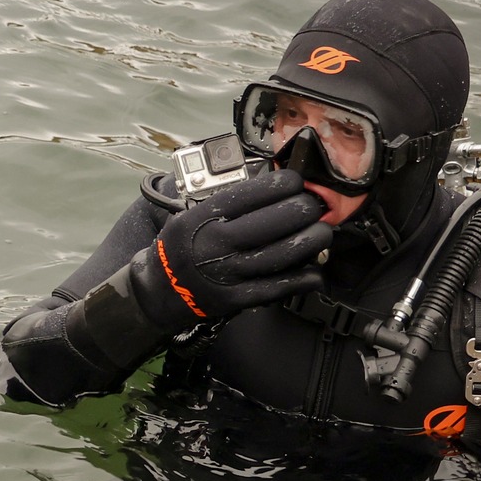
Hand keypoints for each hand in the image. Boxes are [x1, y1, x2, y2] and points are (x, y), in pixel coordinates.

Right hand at [128, 168, 331, 330]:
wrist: (158, 291)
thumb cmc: (180, 248)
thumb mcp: (190, 215)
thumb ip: (225, 202)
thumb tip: (271, 187)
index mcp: (204, 217)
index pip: (255, 193)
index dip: (284, 184)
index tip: (295, 182)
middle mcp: (217, 244)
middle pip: (277, 220)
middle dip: (305, 208)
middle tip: (312, 205)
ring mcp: (228, 273)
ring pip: (284, 253)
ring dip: (313, 240)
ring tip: (322, 232)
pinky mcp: (237, 298)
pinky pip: (279, 287)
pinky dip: (304, 277)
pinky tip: (315, 269)